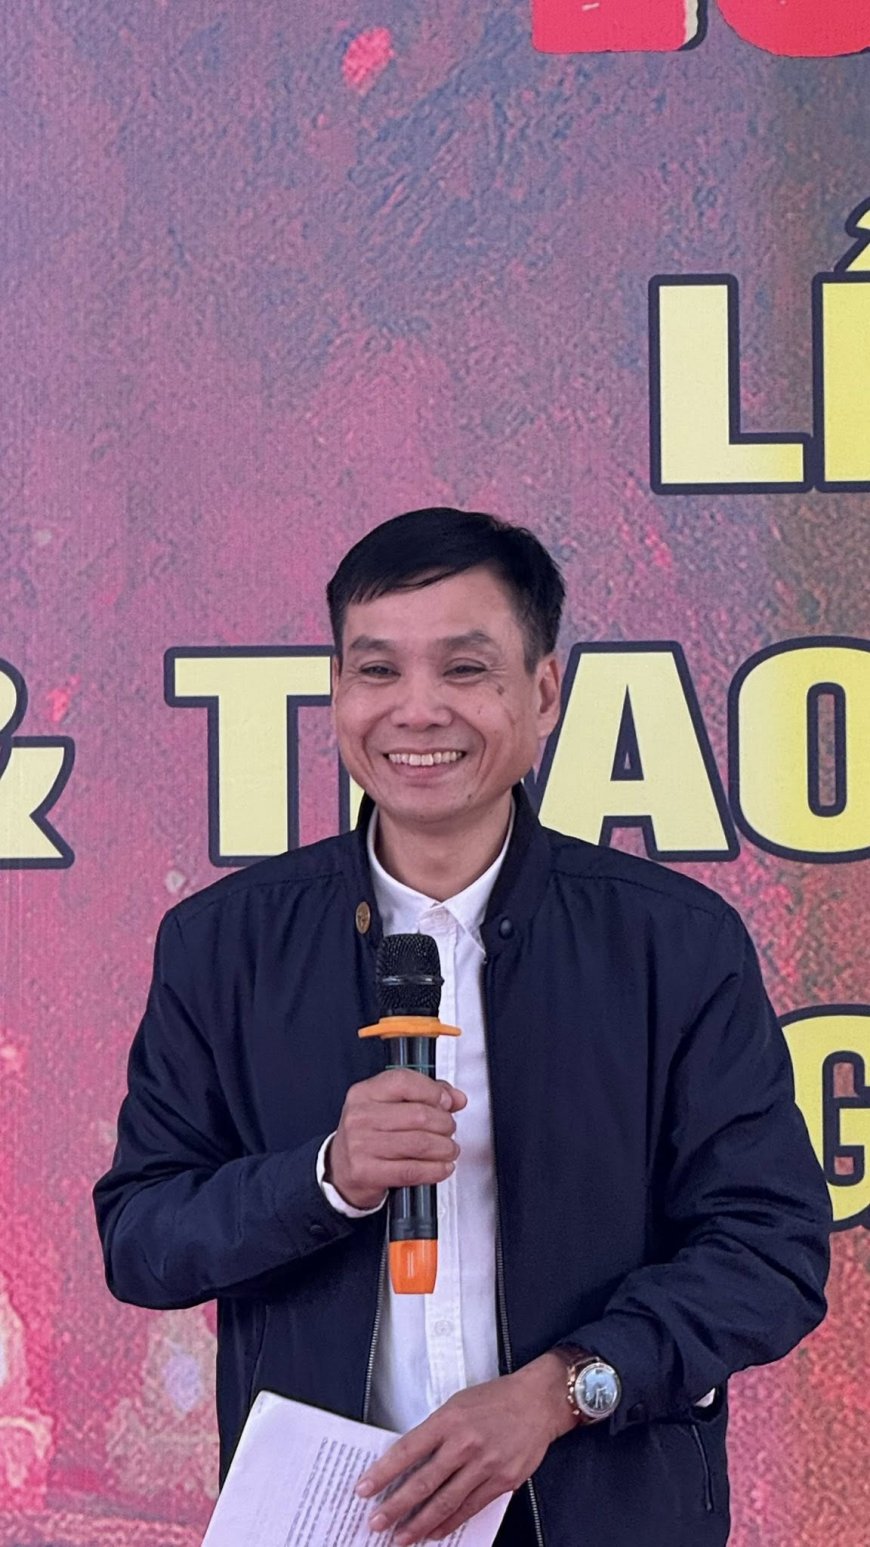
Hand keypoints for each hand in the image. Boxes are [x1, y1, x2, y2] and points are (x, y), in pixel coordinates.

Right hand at [326, 1069, 466, 1209]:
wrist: (339, 1168)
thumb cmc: (368, 1133)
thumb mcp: (388, 1106)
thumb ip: (423, 1095)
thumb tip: (456, 1098)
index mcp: (364, 1093)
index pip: (404, 1081)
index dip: (433, 1091)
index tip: (447, 1102)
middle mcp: (360, 1116)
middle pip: (418, 1115)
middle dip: (444, 1124)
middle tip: (450, 1130)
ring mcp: (361, 1145)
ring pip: (419, 1143)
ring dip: (444, 1148)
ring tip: (449, 1149)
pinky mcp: (366, 1172)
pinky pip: (412, 1170)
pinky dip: (435, 1169)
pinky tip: (443, 1167)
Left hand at [355, 1354, 574, 1543]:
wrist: (538, 1402)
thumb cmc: (496, 1399)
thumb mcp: (457, 1404)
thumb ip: (435, 1431)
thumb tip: (408, 1460)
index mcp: (449, 1420)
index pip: (407, 1450)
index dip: (383, 1473)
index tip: (364, 1488)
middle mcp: (465, 1443)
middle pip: (423, 1482)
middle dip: (395, 1507)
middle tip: (375, 1523)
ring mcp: (485, 1465)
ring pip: (445, 1502)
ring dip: (419, 1524)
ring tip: (400, 1537)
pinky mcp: (502, 1481)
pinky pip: (470, 1508)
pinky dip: (449, 1523)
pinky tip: (435, 1533)